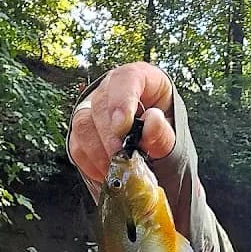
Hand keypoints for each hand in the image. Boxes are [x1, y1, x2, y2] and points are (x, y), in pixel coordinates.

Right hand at [68, 62, 174, 183]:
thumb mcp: (174, 137)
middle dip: (109, 135)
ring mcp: (94, 107)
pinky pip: (77, 145)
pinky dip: (90, 164)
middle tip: (121, 157)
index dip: (122, 100)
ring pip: (83, 123)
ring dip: (97, 152)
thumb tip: (151, 121)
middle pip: (100, 103)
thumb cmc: (165, 138)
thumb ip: (164, 134)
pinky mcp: (84, 130)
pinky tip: (106, 173)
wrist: (157, 153)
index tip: (122, 126)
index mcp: (143, 79)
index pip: (127, 78)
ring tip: (115, 169)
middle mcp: (113, 88)